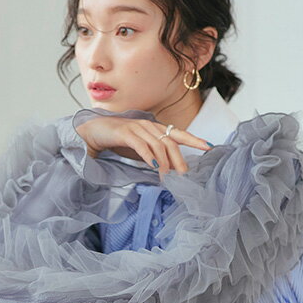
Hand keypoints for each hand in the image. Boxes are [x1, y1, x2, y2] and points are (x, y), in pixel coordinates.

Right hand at [76, 116, 212, 181]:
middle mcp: (149, 125)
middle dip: (179, 159)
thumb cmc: (118, 141)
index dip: (194, 140)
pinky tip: (154, 167)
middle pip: (171, 142)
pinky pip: (141, 146)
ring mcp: (137, 128)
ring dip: (164, 163)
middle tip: (183, 175)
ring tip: (166, 177)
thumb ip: (154, 155)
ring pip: (157, 145)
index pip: (178, 133)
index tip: (209, 147)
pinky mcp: (125, 132)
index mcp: (155, 128)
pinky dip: (149, 157)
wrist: (94, 132)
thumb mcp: (140, 148)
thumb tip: (168, 170)